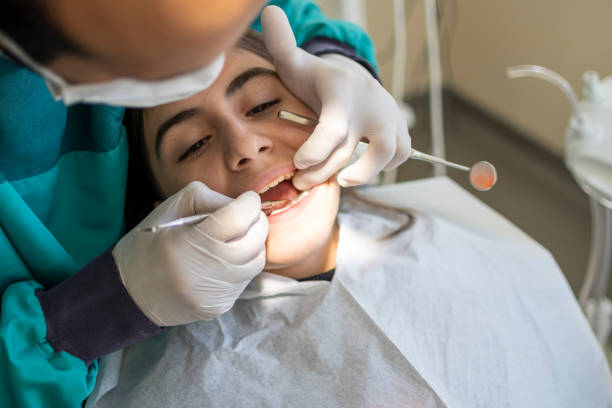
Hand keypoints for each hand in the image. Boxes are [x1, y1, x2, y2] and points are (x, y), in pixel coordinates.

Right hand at [112, 182, 267, 325]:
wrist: (129, 294)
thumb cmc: (148, 244)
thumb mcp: (169, 209)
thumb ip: (208, 199)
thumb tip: (241, 204)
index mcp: (188, 243)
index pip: (239, 218)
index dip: (249, 204)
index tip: (248, 199)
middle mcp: (203, 272)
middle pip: (254, 240)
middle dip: (256, 222)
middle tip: (246, 215)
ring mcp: (214, 293)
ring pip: (256, 261)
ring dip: (254, 243)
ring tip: (236, 236)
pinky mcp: (219, 307)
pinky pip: (246, 279)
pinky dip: (243, 264)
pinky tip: (224, 258)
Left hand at [261, 6, 410, 189]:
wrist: (353, 81)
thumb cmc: (318, 80)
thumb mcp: (295, 63)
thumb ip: (281, 44)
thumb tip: (269, 11)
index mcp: (341, 91)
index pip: (334, 125)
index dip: (317, 149)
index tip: (300, 162)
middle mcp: (369, 104)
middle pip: (351, 148)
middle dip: (323, 172)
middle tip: (301, 182)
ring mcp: (388, 117)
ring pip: (386, 152)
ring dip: (363, 174)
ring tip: (337, 182)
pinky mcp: (400, 130)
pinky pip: (400, 154)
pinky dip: (384, 166)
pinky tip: (359, 169)